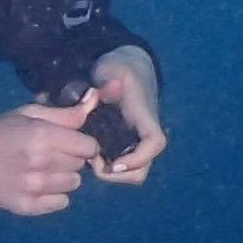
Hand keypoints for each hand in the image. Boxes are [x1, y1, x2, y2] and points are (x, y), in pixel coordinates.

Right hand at [0, 91, 106, 216]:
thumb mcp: (27, 114)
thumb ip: (65, 113)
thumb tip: (95, 99)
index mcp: (43, 135)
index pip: (89, 146)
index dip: (81, 143)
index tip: (68, 143)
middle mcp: (42, 162)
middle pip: (81, 165)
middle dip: (69, 158)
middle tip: (47, 155)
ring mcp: (35, 187)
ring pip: (73, 184)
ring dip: (62, 178)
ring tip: (41, 171)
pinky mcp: (28, 206)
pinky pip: (61, 202)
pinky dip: (53, 196)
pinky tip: (37, 187)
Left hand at [85, 46, 168, 184]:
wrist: (124, 69)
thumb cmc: (119, 68)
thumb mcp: (112, 68)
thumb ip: (107, 80)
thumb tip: (98, 93)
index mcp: (143, 117)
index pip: (154, 143)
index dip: (137, 158)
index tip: (114, 163)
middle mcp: (143, 135)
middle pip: (142, 169)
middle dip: (117, 174)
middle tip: (92, 161)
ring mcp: (134, 142)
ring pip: (130, 173)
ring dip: (109, 173)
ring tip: (89, 159)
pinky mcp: (123, 146)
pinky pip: (120, 166)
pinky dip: (105, 168)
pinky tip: (88, 155)